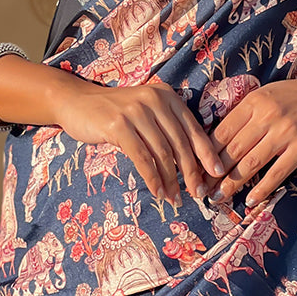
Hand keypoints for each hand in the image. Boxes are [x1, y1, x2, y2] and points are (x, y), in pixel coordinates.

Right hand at [53, 78, 223, 203]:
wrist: (78, 102)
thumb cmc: (116, 113)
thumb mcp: (146, 113)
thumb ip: (167, 129)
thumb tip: (193, 165)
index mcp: (167, 96)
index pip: (193, 128)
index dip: (207, 153)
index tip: (218, 174)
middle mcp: (154, 100)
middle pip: (180, 143)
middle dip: (191, 173)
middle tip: (198, 194)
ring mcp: (136, 111)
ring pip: (162, 153)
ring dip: (171, 180)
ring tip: (175, 199)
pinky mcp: (118, 125)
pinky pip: (141, 157)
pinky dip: (152, 178)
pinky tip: (157, 192)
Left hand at [210, 77, 296, 208]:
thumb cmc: (291, 97)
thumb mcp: (264, 96)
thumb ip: (243, 115)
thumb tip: (216, 139)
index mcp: (254, 102)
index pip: (224, 131)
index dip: (207, 152)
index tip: (197, 168)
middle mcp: (267, 117)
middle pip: (234, 149)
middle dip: (215, 172)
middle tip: (202, 188)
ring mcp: (285, 133)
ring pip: (251, 163)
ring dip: (233, 183)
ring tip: (219, 197)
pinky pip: (277, 173)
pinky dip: (262, 188)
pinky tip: (251, 200)